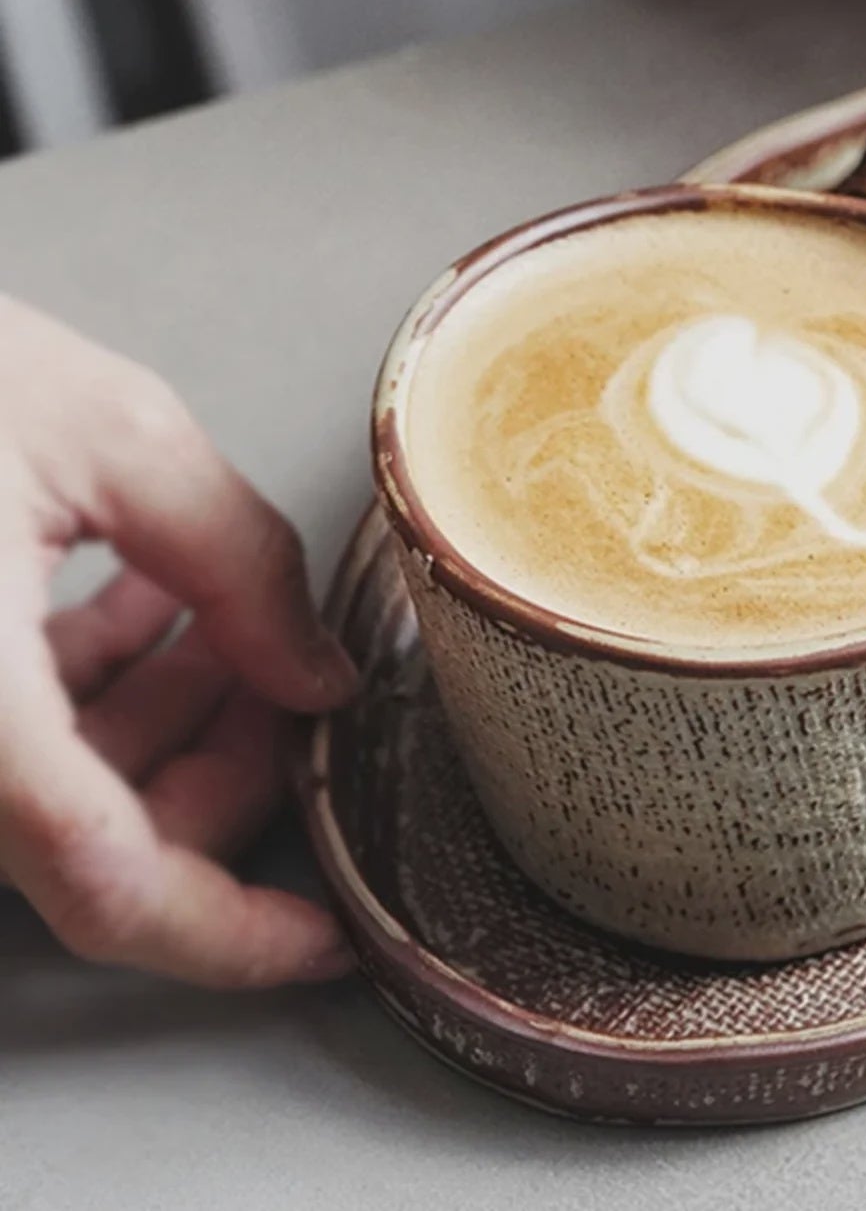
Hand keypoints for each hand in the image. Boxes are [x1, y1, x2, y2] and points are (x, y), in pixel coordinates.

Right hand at [0, 297, 358, 986]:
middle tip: (288, 668)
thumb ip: (240, 561)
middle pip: (106, 842)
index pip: (111, 887)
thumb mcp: (107, 434)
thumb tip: (320, 677)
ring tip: (225, 612)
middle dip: (225, 768)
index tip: (327, 937)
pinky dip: (93, 698)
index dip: (234, 933)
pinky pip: (7, 747)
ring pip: (61, 797)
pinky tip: (145, 601)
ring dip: (170, 723)